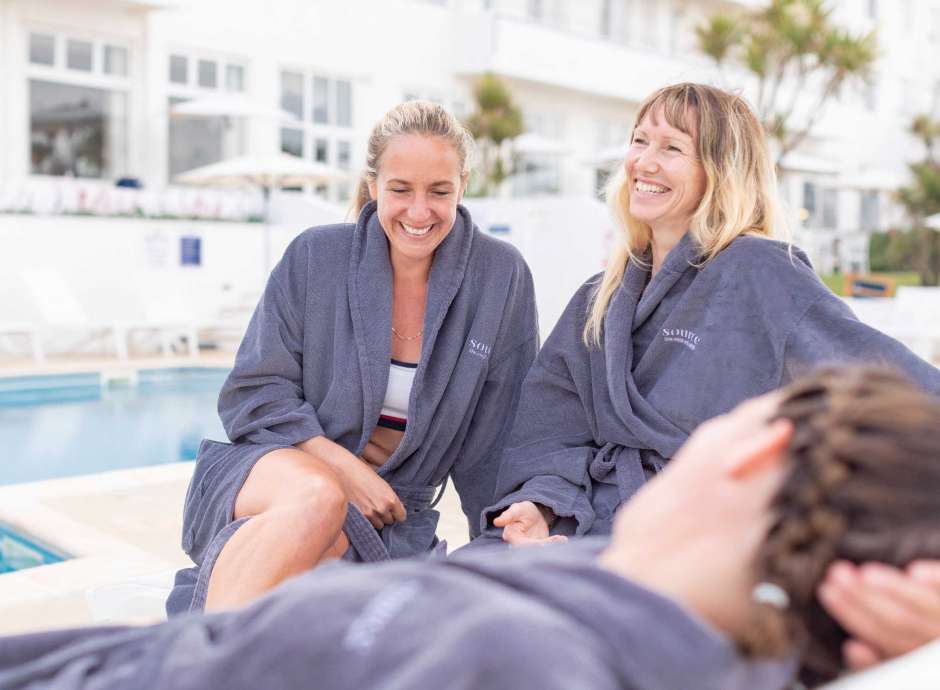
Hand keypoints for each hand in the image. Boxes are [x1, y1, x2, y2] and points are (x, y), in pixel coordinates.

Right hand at [297, 436, 405, 528]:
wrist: (342, 471)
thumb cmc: (362, 473)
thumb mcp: (381, 484)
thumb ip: (388, 498)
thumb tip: (394, 509)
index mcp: (391, 498)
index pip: (401, 516)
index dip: (397, 513)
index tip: (393, 511)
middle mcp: (382, 509)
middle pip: (390, 521)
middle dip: (385, 515)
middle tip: (377, 506)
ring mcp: (369, 515)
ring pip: (379, 525)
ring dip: (376, 519)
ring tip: (368, 508)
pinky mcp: (357, 518)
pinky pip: (367, 526)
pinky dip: (366, 521)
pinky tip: (362, 512)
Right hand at [494, 501, 566, 546]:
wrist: (535, 512)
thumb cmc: (523, 509)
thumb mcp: (517, 509)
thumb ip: (508, 515)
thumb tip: (496, 522)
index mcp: (511, 535)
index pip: (518, 544)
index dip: (530, 545)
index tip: (541, 545)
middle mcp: (518, 544)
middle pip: (530, 550)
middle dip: (544, 547)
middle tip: (557, 540)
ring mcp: (529, 547)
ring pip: (539, 551)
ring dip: (551, 547)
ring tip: (562, 539)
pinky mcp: (539, 548)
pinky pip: (547, 550)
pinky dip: (555, 545)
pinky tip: (563, 539)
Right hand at [818, 559, 939, 669]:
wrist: (937, 656)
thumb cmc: (922, 659)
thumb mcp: (901, 670)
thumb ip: (877, 664)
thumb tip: (853, 648)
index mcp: (921, 664)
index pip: (884, 638)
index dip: (853, 615)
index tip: (828, 591)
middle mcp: (937, 647)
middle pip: (902, 622)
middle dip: (865, 598)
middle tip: (838, 574)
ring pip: (926, 609)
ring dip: (892, 588)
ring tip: (864, 572)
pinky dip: (936, 582)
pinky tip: (914, 570)